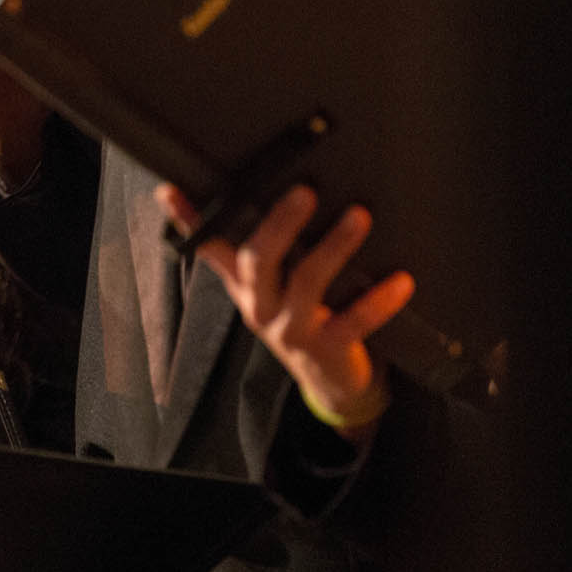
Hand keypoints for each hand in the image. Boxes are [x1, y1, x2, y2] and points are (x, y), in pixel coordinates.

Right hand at [156, 183, 412, 436]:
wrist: (328, 381)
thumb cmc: (298, 317)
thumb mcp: (267, 287)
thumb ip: (250, 248)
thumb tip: (240, 199)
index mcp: (243, 285)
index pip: (208, 246)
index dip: (188, 220)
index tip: (170, 190)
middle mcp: (259, 306)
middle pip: (258, 261)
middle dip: (279, 225)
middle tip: (304, 193)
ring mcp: (291, 330)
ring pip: (307, 283)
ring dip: (334, 248)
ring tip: (359, 217)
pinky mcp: (327, 349)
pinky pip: (354, 322)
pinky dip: (378, 301)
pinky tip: (401, 281)